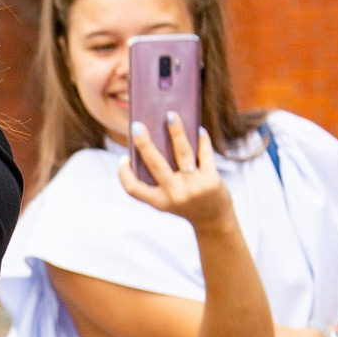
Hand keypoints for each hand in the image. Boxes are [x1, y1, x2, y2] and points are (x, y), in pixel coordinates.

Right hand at [117, 114, 233, 233]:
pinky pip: (205, 154)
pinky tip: (197, 129)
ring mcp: (194, 187)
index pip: (133, 189)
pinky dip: (201, 140)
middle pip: (156, 164)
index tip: (123, 158)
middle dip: (145, 143)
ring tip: (170, 116)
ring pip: (183, 153)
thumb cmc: (186, 203)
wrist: (214, 220)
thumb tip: (155, 141)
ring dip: (176, 132)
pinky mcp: (212, 181)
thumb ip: (159, 179)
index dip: (124, 174)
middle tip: (137, 126)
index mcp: (159, 202)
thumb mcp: (168, 199)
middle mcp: (175, 195)